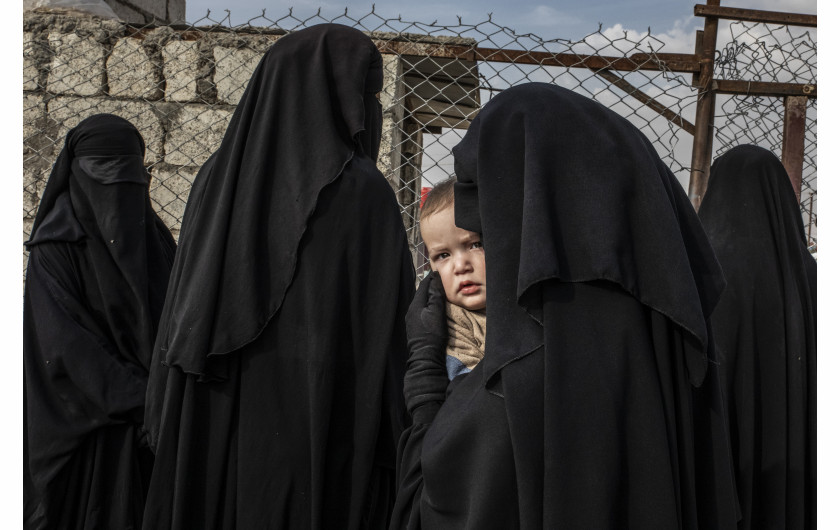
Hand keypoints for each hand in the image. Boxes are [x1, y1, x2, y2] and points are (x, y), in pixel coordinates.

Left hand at [403, 272, 449, 422]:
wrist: (425, 357)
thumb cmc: (432, 334)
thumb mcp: (437, 312)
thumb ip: (435, 295)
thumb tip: (435, 278)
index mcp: (415, 305)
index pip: (424, 286)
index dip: (432, 278)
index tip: (441, 273)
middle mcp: (411, 311)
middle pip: (422, 294)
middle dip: (431, 287)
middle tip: (442, 282)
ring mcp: (412, 320)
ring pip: (422, 303)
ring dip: (430, 297)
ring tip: (440, 293)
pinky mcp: (416, 328)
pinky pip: (422, 311)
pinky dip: (429, 306)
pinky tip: (435, 309)